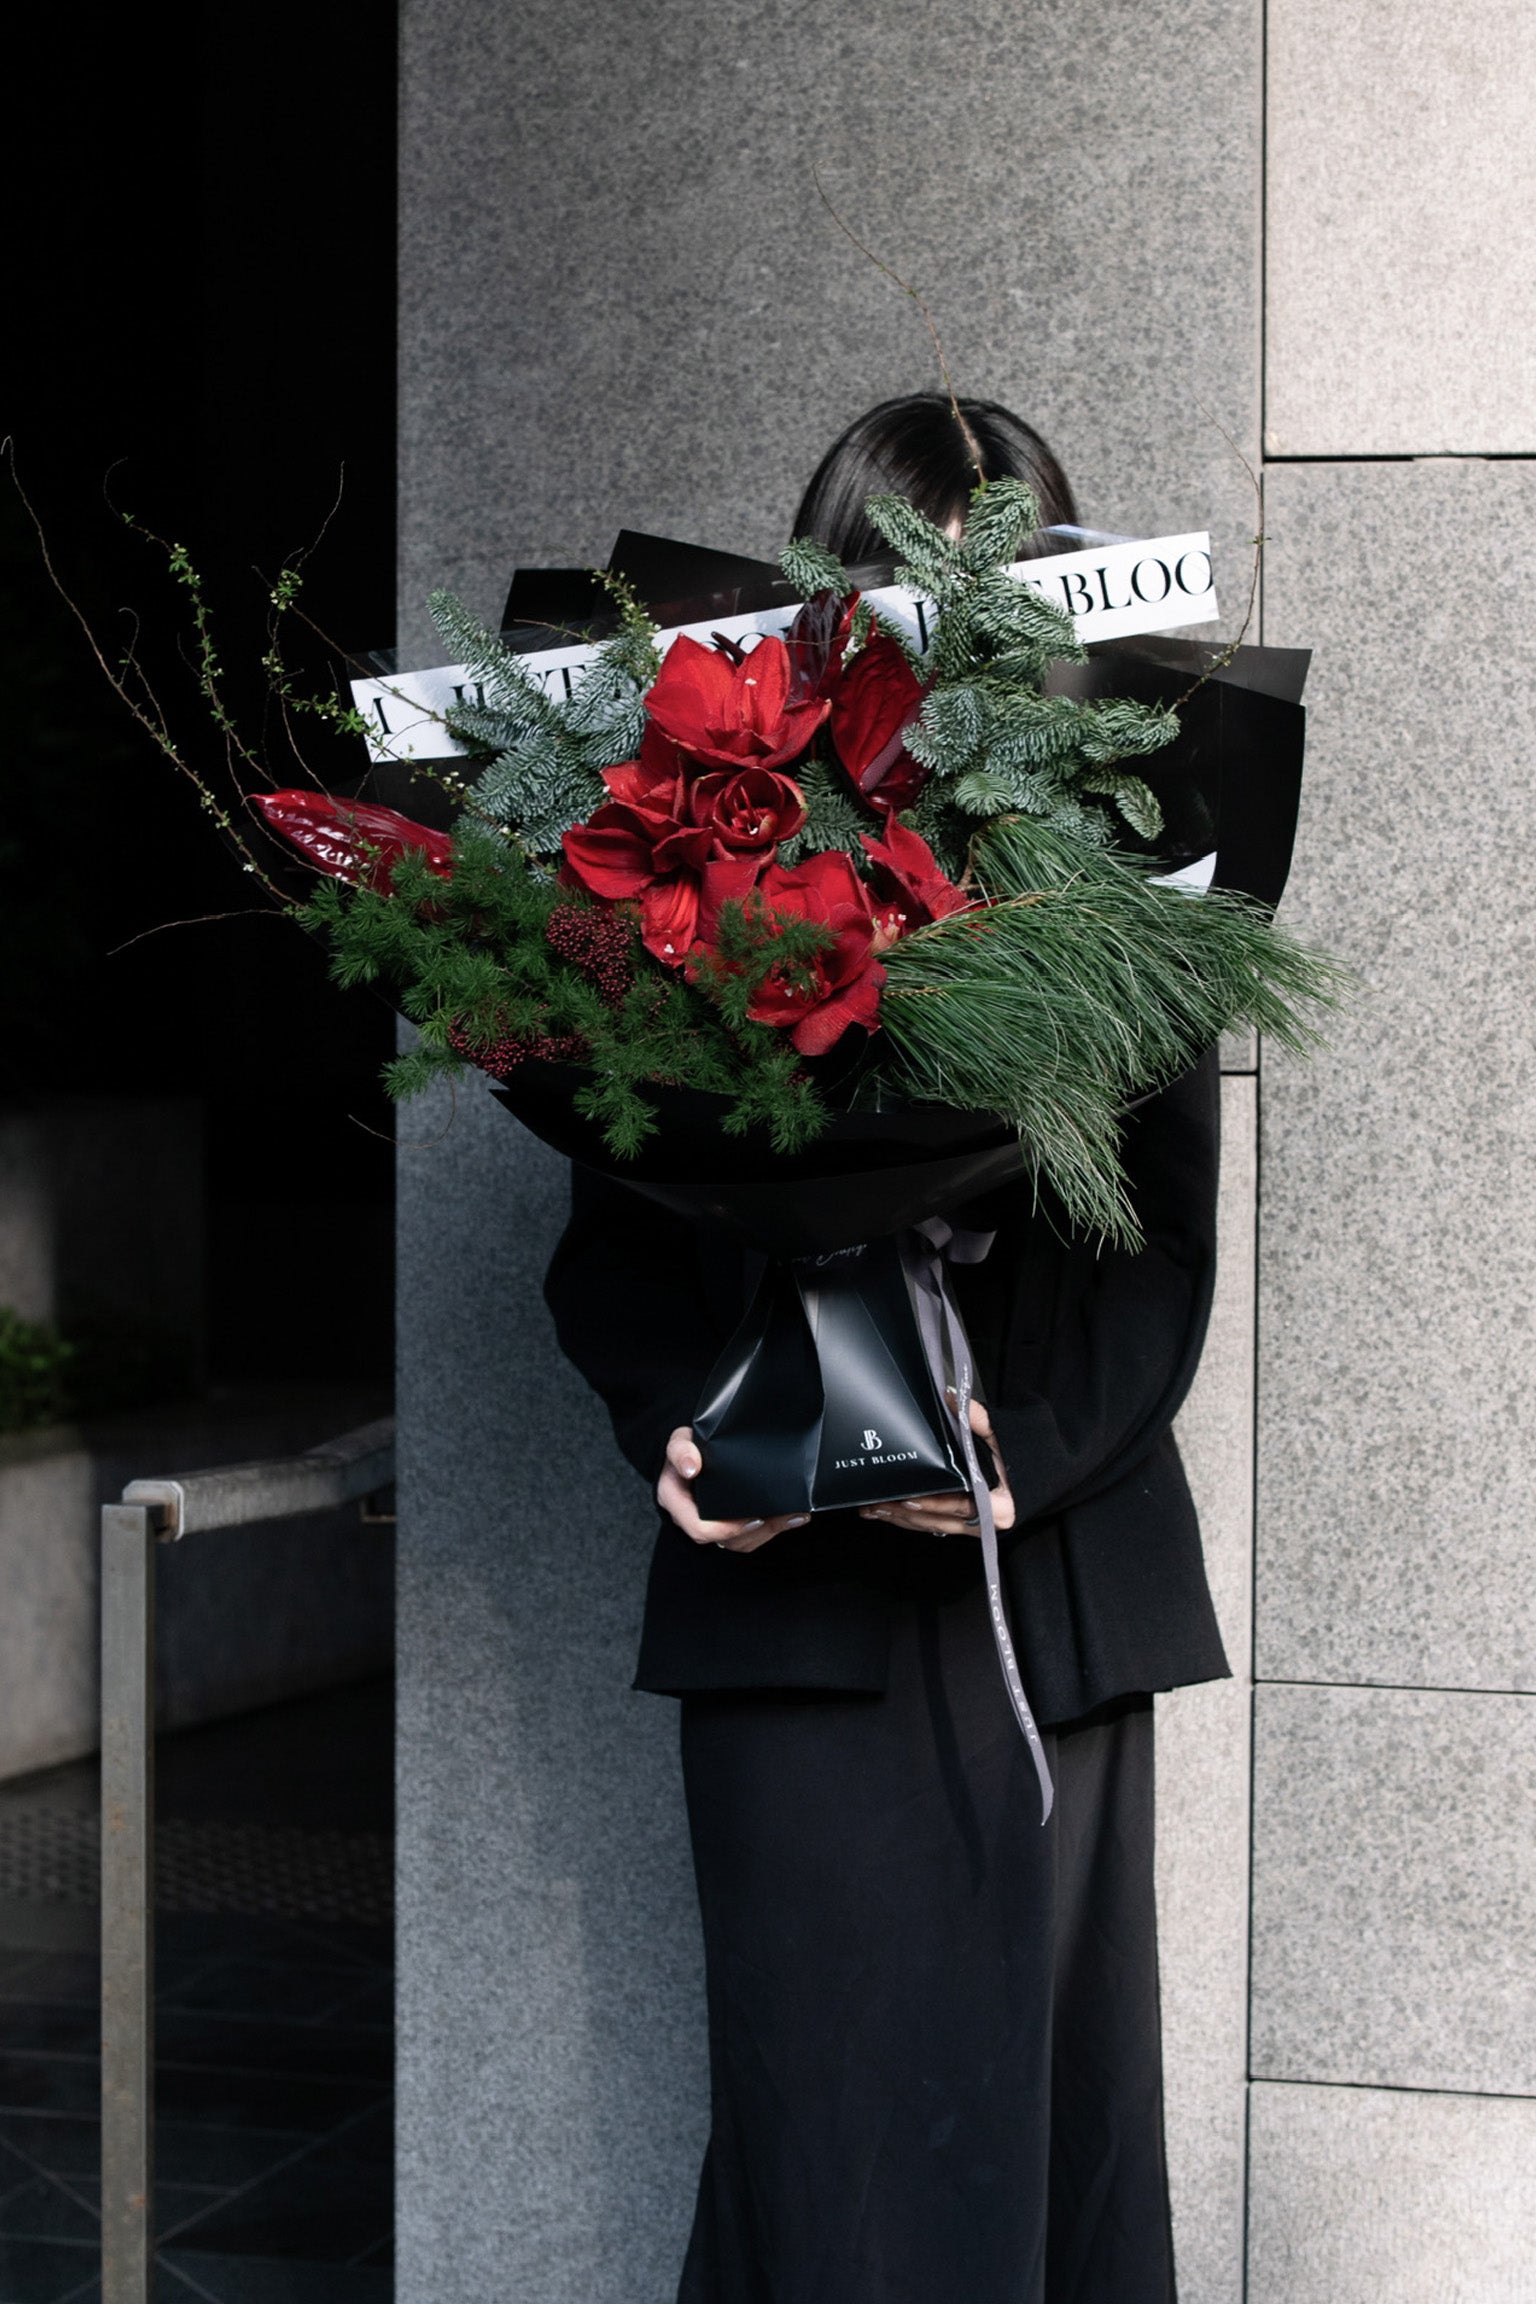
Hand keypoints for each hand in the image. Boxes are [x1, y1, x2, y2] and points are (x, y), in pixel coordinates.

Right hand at [657, 1427, 809, 1554]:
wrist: (695, 1451)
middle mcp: (692, 1518)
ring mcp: (711, 1523)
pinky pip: (749, 1536)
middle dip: (757, 1531)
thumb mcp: (679, 1441)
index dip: (727, 1529)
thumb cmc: (688, 1447)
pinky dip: (773, 1528)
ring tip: (793, 1515)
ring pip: (740, 1541)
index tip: (755, 1517)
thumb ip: (681, 1450)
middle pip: (725, 1539)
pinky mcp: (728, 1523)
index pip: (699, 1528)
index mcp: (676, 1502)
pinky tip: (793, 1516)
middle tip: (783, 1515)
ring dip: (769, 1530)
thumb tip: (691, 1467)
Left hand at [858, 1398, 1014, 1537]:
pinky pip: (935, 1526)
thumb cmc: (1026, 1457)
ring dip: (902, 1519)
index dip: (934, 1504)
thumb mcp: (1004, 1436)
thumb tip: (951, 1397)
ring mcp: (975, 1527)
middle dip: (906, 1514)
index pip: (961, 1506)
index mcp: (1000, 1506)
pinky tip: (890, 1513)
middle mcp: (987, 1523)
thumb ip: (978, 1419)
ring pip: (933, 1527)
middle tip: (877, 1503)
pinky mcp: (965, 1525)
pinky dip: (912, 1520)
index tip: (909, 1498)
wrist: (1042, 1475)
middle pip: (940, 1521)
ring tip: (874, 1509)